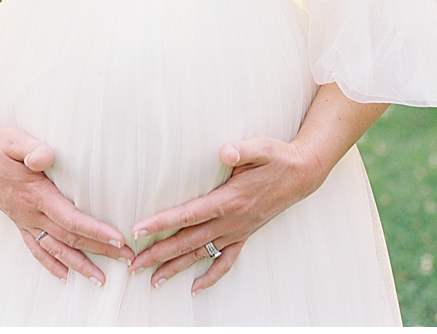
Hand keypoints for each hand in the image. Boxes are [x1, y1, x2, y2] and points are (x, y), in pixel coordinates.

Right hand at [0, 124, 134, 284]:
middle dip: (100, 250)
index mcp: (35, 194)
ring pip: (56, 249)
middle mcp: (30, 212)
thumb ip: (32, 149)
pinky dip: (51, 263)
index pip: (71, 219)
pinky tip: (64, 275)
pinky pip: (36, 248)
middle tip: (126, 259)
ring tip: (100, 278)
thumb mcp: (14, 140)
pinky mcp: (19, 220)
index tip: (118, 239)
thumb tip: (45, 157)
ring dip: (79, 264)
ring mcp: (24, 219)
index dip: (95, 231)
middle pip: (70, 238)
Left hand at [127, 136, 325, 293]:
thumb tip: (224, 151)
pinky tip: (195, 287)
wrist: (302, 174)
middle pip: (188, 241)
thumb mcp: (261, 148)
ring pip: (201, 254)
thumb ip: (242, 151)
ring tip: (153, 281)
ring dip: (176, 268)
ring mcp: (238, 231)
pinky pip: (225, 262)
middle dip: (159, 254)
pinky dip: (210, 276)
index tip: (139, 230)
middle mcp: (231, 221)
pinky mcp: (244, 234)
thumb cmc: (278, 158)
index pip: (188, 215)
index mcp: (229, 200)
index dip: (162, 223)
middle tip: (134, 265)